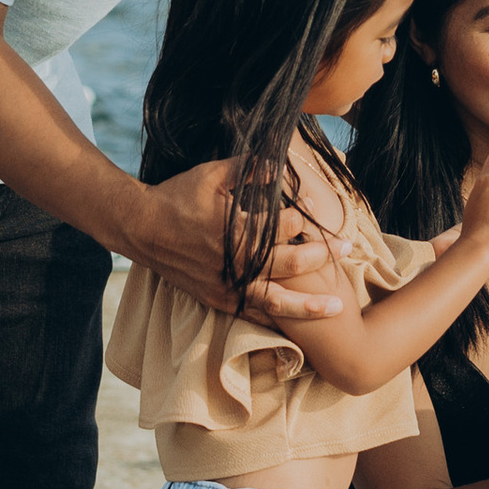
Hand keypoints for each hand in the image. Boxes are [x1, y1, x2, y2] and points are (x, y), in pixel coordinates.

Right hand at [134, 158, 348, 324]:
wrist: (140, 228)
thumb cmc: (177, 196)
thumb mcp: (212, 175)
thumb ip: (249, 168)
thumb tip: (281, 163)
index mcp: (235, 231)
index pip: (283, 227)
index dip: (303, 216)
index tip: (313, 205)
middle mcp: (233, 264)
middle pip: (287, 264)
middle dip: (320, 257)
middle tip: (347, 248)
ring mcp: (225, 286)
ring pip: (274, 302)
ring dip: (307, 305)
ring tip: (336, 307)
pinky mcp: (217, 299)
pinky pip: (252, 314)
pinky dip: (276, 319)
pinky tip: (298, 325)